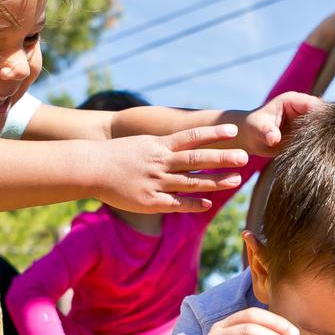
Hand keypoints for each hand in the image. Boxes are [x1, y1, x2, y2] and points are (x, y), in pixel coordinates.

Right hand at [99, 124, 248, 212]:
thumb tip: (182, 142)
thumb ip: (163, 145)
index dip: (213, 134)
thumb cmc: (116, 155)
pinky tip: (207, 204)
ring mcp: (156, 182)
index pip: (191, 137)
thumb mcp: (142, 143)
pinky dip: (192, 204)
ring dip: (214, 182)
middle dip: (221, 159)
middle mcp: (160, 162)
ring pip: (190, 182)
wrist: (91, 168)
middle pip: (196, 160)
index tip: (232, 131)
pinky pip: (175, 204)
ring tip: (235, 180)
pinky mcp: (149, 201)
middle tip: (244, 156)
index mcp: (158, 145)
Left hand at [237, 91, 323, 157]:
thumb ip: (266, 132)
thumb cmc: (252, 128)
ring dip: (326, 140)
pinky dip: (321, 147)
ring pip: (325, 128)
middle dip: (327, 130)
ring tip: (325, 153)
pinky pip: (320, 139)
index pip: (315, 105)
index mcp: (293, 100)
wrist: (250, 138)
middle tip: (326, 146)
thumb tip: (274, 139)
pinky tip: (321, 157)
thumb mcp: (257, 128)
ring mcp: (307, 122)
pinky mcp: (308, 133)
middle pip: (324, 117)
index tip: (322, 133)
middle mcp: (303, 109)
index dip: (321, 117)